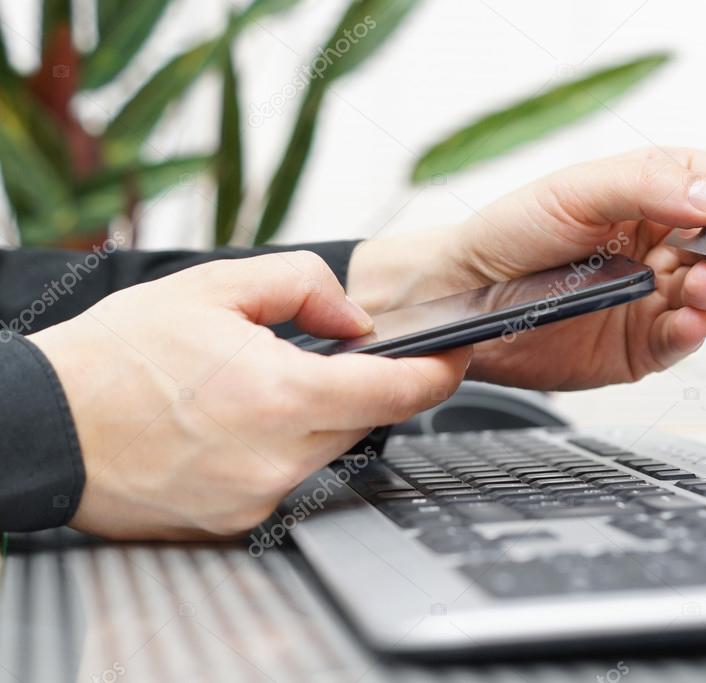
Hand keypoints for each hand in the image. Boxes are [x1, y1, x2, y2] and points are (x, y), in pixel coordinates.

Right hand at [30, 252, 469, 539]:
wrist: (45, 425)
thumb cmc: (116, 359)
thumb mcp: (212, 287)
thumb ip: (302, 285)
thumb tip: (355, 318)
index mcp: (280, 395)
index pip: (398, 393)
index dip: (439, 374)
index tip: (454, 359)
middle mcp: (278, 457)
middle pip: (365, 420)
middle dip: (361, 386)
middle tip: (321, 358)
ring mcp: (258, 497)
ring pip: (327, 450)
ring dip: (315, 416)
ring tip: (254, 389)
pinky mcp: (237, 521)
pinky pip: (288, 478)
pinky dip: (280, 448)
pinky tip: (234, 426)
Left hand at [349, 147, 705, 389]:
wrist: (460, 299)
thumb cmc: (509, 234)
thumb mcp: (574, 193)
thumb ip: (647, 186)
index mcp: (647, 196)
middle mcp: (656, 246)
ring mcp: (650, 298)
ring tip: (697, 287)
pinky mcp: (637, 346)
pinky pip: (680, 340)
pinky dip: (691, 333)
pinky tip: (686, 322)